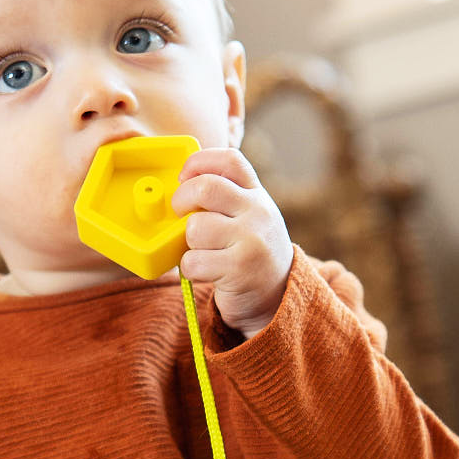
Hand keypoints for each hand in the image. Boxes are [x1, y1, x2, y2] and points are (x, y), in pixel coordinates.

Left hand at [172, 147, 292, 339]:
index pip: (229, 161)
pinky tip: (205, 272)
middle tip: (180, 215)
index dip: (199, 162)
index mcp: (257, 195)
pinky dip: (190, 269)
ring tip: (202, 252)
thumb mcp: (248, 218)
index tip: (184, 178)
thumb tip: (181, 184)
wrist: (277, 297)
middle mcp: (258, 212)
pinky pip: (193, 261)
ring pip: (196, 228)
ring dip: (188, 243)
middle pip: (205, 188)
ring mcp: (250, 240)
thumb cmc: (250, 254)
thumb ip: (225, 198)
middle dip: (181, 200)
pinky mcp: (239, 269)